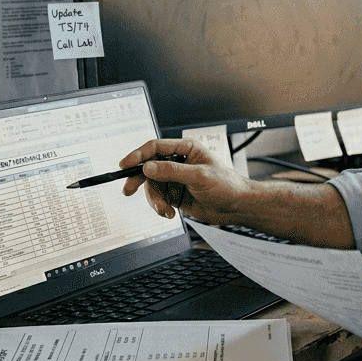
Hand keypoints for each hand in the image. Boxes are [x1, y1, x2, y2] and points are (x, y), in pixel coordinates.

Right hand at [120, 138, 246, 224]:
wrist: (236, 208)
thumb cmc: (227, 185)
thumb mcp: (199, 176)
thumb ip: (172, 171)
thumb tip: (148, 167)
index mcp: (186, 149)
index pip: (156, 147)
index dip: (138, 155)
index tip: (125, 164)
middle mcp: (179, 162)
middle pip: (148, 168)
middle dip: (139, 180)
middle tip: (128, 190)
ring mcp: (175, 179)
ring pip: (152, 187)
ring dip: (154, 199)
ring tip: (164, 209)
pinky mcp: (175, 195)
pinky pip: (158, 199)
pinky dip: (160, 207)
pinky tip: (169, 213)